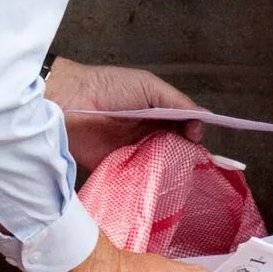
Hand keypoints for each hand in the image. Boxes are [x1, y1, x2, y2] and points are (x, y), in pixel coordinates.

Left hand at [45, 57, 201, 173]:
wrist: (69, 103)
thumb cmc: (109, 87)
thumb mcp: (149, 86)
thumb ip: (178, 103)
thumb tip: (203, 122)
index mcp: (158, 113)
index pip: (185, 127)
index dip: (194, 134)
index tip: (195, 139)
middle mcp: (149, 134)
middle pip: (176, 148)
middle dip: (185, 155)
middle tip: (190, 161)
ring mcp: (134, 153)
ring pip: (161, 166)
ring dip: (169, 170)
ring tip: (176, 174)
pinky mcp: (118, 169)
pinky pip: (138, 179)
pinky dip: (148, 183)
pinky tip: (157, 185)